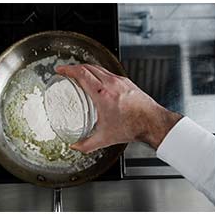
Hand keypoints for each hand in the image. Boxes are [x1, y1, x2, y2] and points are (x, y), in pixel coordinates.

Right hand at [54, 64, 181, 152]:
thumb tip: (75, 146)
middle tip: (67, 72)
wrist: (154, 123)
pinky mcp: (128, 83)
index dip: (68, 70)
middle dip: (75, 67)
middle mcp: (111, 84)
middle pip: (89, 67)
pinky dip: (99, 74)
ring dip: (87, 69)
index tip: (60, 70)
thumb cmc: (133, 127)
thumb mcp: (105, 138)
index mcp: (102, 94)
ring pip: (100, 68)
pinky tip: (98, 82)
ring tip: (80, 75)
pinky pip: (109, 73)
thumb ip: (87, 144)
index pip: (81, 74)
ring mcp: (120, 81)